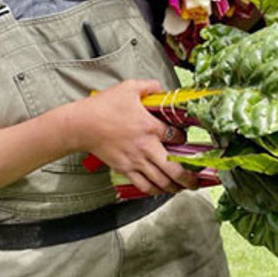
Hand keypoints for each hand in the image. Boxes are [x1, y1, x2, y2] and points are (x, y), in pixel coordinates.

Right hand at [68, 79, 195, 195]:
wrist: (81, 125)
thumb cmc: (103, 107)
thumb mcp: (129, 88)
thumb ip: (149, 86)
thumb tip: (161, 88)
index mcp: (149, 126)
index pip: (176, 136)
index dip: (184, 138)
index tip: (184, 138)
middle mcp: (145, 147)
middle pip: (173, 168)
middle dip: (188, 177)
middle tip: (196, 180)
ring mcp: (134, 160)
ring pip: (160, 181)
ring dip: (174, 187)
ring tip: (183, 187)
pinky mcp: (124, 168)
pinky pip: (143, 185)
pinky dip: (155, 190)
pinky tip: (161, 189)